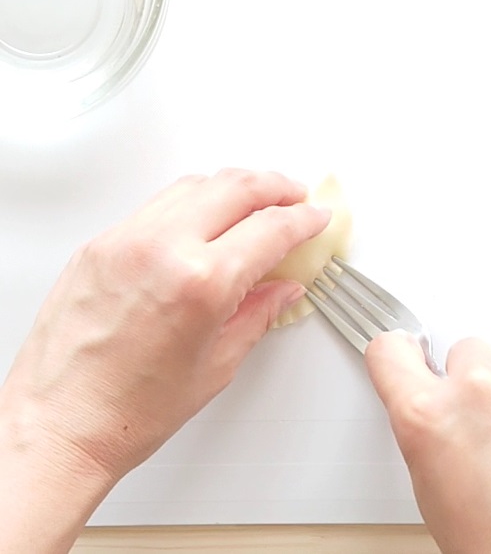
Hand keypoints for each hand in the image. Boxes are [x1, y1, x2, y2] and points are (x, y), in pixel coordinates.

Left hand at [0, 169, 328, 552]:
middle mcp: (162, 248)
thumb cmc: (129, 410)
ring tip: (254, 199)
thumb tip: (283, 288)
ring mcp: (127, 239)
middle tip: (294, 195)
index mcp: (201, 283)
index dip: (303, 219)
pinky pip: (159, 203)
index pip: (270, 228)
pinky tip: (205, 215)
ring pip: (196, 184)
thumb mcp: (216, 365)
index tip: (315, 217)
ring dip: (235, 184)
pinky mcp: (102, 242)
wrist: (59, 423)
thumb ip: (258, 314)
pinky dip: (194, 199)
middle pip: (236, 186)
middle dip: (276, 185)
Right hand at [366, 333, 490, 553]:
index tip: (404, 353)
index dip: (396, 353)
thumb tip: (432, 411)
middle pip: (466, 350)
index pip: (389, 350)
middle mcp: (480, 393)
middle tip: (481, 424)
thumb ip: (426, 430)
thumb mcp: (431, 489)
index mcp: (429, 417)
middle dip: (469, 379)